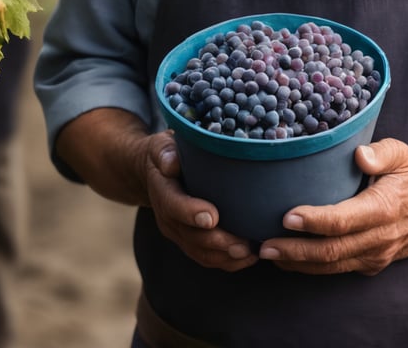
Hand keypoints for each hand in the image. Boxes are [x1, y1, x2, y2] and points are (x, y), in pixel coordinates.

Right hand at [145, 131, 258, 271]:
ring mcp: (179, 233)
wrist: (157, 173)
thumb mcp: (162, 146)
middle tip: (242, 245)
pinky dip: (227, 261)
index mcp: (162, 192)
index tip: (212, 217)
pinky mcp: (190, 241)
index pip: (173, 205)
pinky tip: (250, 257)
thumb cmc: (167, 153)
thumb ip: (165, 153)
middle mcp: (168, 218)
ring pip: (200, 252)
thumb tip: (171, 164)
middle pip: (191, 236)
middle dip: (217, 242)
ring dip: (225, 257)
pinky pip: (206, 257)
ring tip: (250, 254)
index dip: (191, 213)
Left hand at [258, 138, 407, 274]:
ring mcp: (376, 255)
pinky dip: (312, 266)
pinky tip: (290, 259)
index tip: (285, 215)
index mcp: (384, 208)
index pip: (342, 220)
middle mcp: (379, 238)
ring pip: (332, 266)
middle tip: (264, 245)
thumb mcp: (402, 153)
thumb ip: (381, 152)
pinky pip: (339, 269)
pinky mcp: (372, 264)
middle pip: (331, 252)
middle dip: (294, 251)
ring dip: (298, 264)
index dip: (313, 220)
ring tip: (269, 254)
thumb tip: (359, 155)